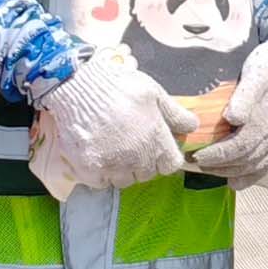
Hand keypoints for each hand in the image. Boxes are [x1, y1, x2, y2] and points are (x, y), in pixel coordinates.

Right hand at [30, 54, 192, 197]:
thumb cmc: (117, 86)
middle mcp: (136, 158)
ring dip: (121, 169)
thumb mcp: (153, 93)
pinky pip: (101, 182)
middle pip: (147, 174)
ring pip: (124, 180)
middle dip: (142, 162)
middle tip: (130, 143)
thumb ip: (174, 113)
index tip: (155, 147)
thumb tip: (192, 126)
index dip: (164, 156)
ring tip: (112, 148)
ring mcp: (112, 166)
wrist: (75, 86)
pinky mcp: (89, 170)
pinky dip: (100, 173)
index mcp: (156, 140)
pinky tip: (97, 153)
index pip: (171, 165)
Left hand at [198, 32, 267, 187]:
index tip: (196, 156)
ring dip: (232, 172)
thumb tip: (231, 118)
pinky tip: (236, 181)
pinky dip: (252, 176)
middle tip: (195, 163)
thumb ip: (244, 96)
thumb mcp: (257, 72)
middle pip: (247, 160)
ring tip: (209, 170)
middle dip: (220, 166)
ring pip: (257, 165)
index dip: (218, 155)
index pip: (241, 146)